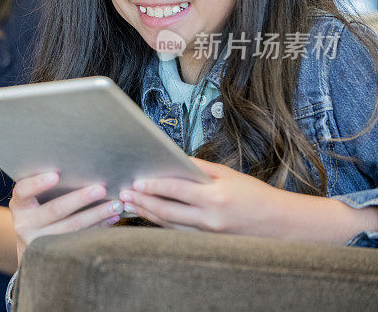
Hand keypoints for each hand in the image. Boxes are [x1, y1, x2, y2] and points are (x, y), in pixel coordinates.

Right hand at [9, 173, 123, 263]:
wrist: (31, 247)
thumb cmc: (37, 212)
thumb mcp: (32, 201)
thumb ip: (44, 188)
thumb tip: (82, 168)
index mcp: (19, 205)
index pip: (24, 190)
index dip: (38, 183)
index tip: (56, 175)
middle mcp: (25, 224)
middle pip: (55, 210)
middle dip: (80, 198)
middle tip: (101, 189)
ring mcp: (39, 242)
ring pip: (71, 227)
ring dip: (96, 215)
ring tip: (115, 205)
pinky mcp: (55, 254)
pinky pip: (80, 239)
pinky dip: (98, 227)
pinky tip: (112, 218)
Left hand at [118, 158, 288, 235]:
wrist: (279, 224)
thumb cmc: (255, 195)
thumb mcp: (229, 174)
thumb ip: (199, 168)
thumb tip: (173, 160)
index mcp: (215, 197)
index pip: (176, 191)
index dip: (153, 187)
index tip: (136, 183)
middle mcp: (209, 218)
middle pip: (167, 211)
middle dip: (142, 202)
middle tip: (124, 195)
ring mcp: (208, 234)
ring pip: (169, 225)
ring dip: (147, 214)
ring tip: (130, 205)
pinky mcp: (208, 242)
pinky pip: (179, 232)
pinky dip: (162, 224)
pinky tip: (150, 215)